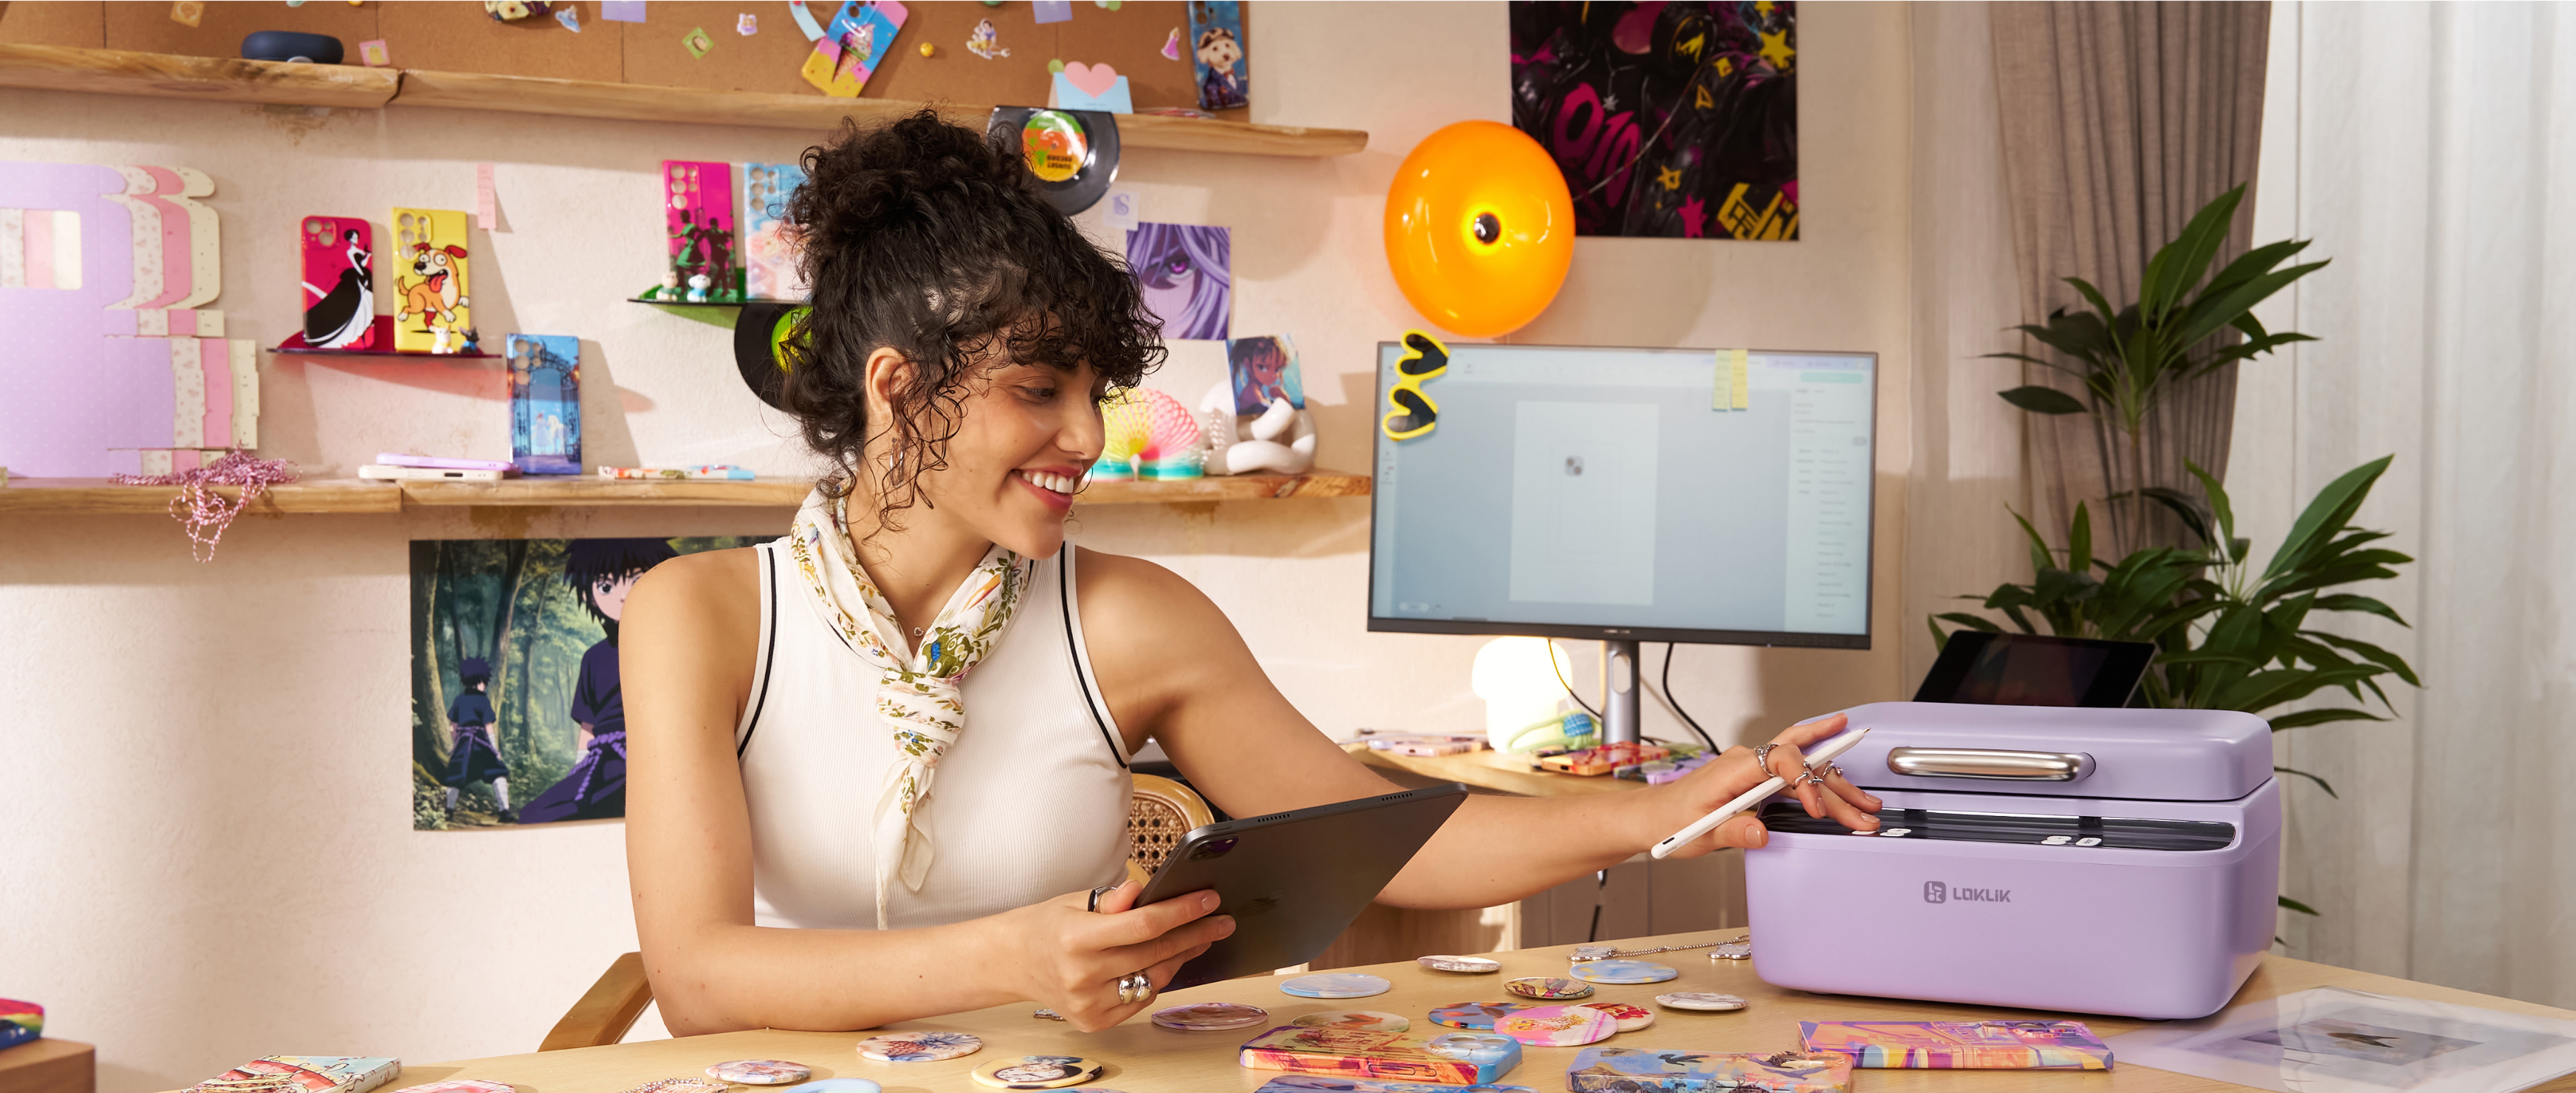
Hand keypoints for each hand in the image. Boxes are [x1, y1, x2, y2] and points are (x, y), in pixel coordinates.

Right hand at [999, 880, 1235, 1030]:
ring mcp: (1088, 1003)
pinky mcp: (1093, 1021)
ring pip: (1154, 980)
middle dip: (1195, 934)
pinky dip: (1155, 980)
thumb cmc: (1047, 926)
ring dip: (1181, 957)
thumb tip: (1143, 890)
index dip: (1182, 911)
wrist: (1012, 962)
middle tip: (1222, 921)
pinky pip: (1140, 1000)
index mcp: (1076, 938)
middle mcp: (1082, 974)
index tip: (1209, 900)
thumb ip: (1112, 900)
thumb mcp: (1074, 901)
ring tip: (1199, 938)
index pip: (1143, 924)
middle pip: (1155, 953)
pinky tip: (1163, 961)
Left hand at [1649, 714, 1881, 857]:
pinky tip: (1843, 783)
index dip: (1802, 781)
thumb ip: (1732, 832)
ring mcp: (1753, 769)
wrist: (1651, 816)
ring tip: (1867, 802)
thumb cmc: (1669, 819)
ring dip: (1835, 785)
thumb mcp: (1699, 833)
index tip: (1816, 809)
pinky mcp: (1756, 780)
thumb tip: (1761, 834)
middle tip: (1864, 811)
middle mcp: (1745, 762)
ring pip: (1803, 767)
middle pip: (1800, 764)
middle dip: (1834, 788)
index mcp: (1731, 768)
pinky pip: (1794, 774)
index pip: (1778, 758)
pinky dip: (1820, 783)